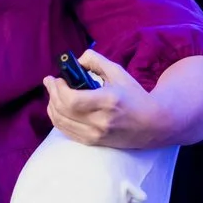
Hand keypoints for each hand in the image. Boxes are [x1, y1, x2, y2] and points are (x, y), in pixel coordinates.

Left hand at [41, 50, 163, 148]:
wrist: (152, 124)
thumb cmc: (135, 96)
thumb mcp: (118, 73)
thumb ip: (96, 61)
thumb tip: (76, 60)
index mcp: (108, 102)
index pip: (72, 100)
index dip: (59, 89)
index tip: (58, 78)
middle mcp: (100, 121)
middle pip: (63, 110)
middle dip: (52, 94)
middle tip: (51, 82)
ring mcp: (95, 135)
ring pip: (60, 122)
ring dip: (52, 106)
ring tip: (54, 94)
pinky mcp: (92, 142)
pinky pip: (66, 131)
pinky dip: (58, 119)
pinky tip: (58, 108)